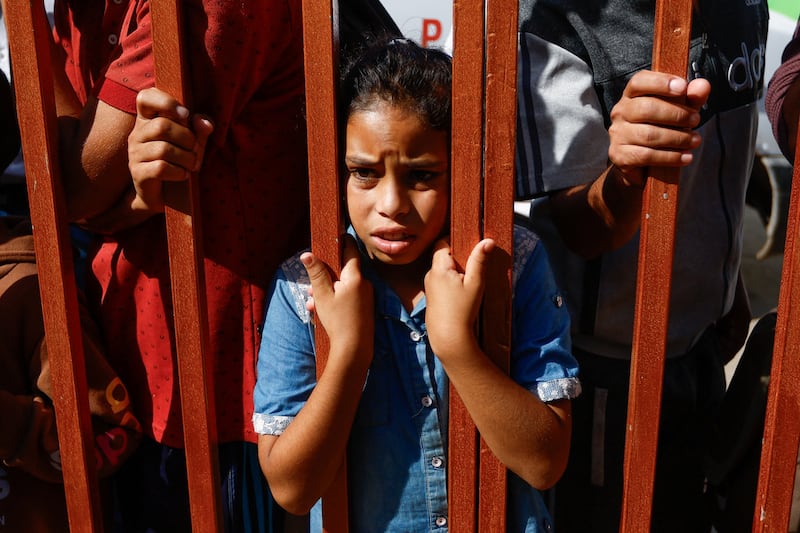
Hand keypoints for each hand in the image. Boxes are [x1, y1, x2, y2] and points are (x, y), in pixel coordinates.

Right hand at [127, 87, 213, 214]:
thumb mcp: (193, 143)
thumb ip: (200, 129)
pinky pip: (160, 168)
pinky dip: (178, 172)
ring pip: (163, 149)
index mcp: (148, 120)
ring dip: (186, 158)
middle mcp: (137, 134)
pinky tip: (183, 175)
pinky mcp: (138, 173)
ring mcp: (135, 154)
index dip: (166, 102)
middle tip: (195, 151)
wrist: (163, 196)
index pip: (145, 97)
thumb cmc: (179, 162)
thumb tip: (204, 123)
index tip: (185, 114)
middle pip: (163, 126)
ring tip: (192, 165)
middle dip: (188, 139)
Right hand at [302, 236, 373, 363]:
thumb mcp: (322, 295)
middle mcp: (364, 284)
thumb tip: (307, 254)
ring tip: (313, 302)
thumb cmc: (338, 321)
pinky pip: (348, 297)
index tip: (333, 236)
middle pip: (343, 270)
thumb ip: (316, 273)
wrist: (354, 349)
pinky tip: (321, 310)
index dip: (341, 241)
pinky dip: (335, 300)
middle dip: (325, 275)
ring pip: (343, 285)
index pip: (350, 250)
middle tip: (311, 285)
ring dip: (327, 290)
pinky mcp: (365, 307)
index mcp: (355, 277)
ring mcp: (366, 296)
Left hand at [424, 238, 494, 359]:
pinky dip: (450, 281)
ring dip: (455, 270)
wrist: (448, 337)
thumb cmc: (463, 310)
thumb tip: (488, 241)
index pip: (442, 243)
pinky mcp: (431, 296)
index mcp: (439, 268)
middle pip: (442, 256)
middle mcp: (430, 274)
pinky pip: (440, 281)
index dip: (455, 241)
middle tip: (473, 265)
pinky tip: (461, 293)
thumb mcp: (475, 283)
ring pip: (442, 269)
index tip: (469, 246)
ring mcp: (429, 286)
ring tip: (469, 281)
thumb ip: (480, 260)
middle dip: (457, 257)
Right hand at [608, 71, 709, 186]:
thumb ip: (690, 98)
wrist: (639, 165)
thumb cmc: (660, 131)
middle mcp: (620, 113)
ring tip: (695, 140)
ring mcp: (617, 135)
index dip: (660, 82)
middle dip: (676, 114)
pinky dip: (670, 157)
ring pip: (649, 134)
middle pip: (646, 108)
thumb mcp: (678, 112)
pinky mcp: (619, 156)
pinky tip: (685, 157)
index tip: (683, 87)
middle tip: (696, 120)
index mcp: (631, 96)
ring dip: (677, 138)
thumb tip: (703, 85)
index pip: (639, 81)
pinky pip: (646, 155)